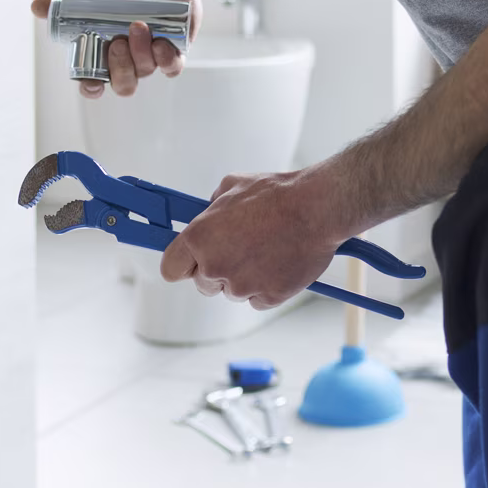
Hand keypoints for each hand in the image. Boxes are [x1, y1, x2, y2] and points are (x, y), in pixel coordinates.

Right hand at [31, 0, 204, 98]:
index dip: (91, 88)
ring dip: (140, 53)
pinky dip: (165, 59)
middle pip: (123, 84)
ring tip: (139, 25)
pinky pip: (171, 67)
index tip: (91, 82)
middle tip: (116, 43)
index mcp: (103, 51)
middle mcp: (128, 59)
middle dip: (119, 68)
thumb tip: (36, 7)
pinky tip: (160, 41)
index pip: (95, 81)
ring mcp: (151, 56)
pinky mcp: (175, 50)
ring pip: (145, 72)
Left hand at [160, 170, 343, 310]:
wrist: (317, 208)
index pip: (171, 269)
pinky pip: (258, 300)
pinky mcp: (268, 298)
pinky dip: (267, 287)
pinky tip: (279, 263)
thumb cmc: (276, 193)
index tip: (191, 263)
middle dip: (217, 272)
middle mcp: (215, 266)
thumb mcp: (231, 187)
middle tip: (240, 250)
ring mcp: (242, 286)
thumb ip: (210, 210)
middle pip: (203, 285)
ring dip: (244, 279)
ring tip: (267, 250)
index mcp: (199, 239)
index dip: (182, 265)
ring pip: (233, 293)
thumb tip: (206, 220)